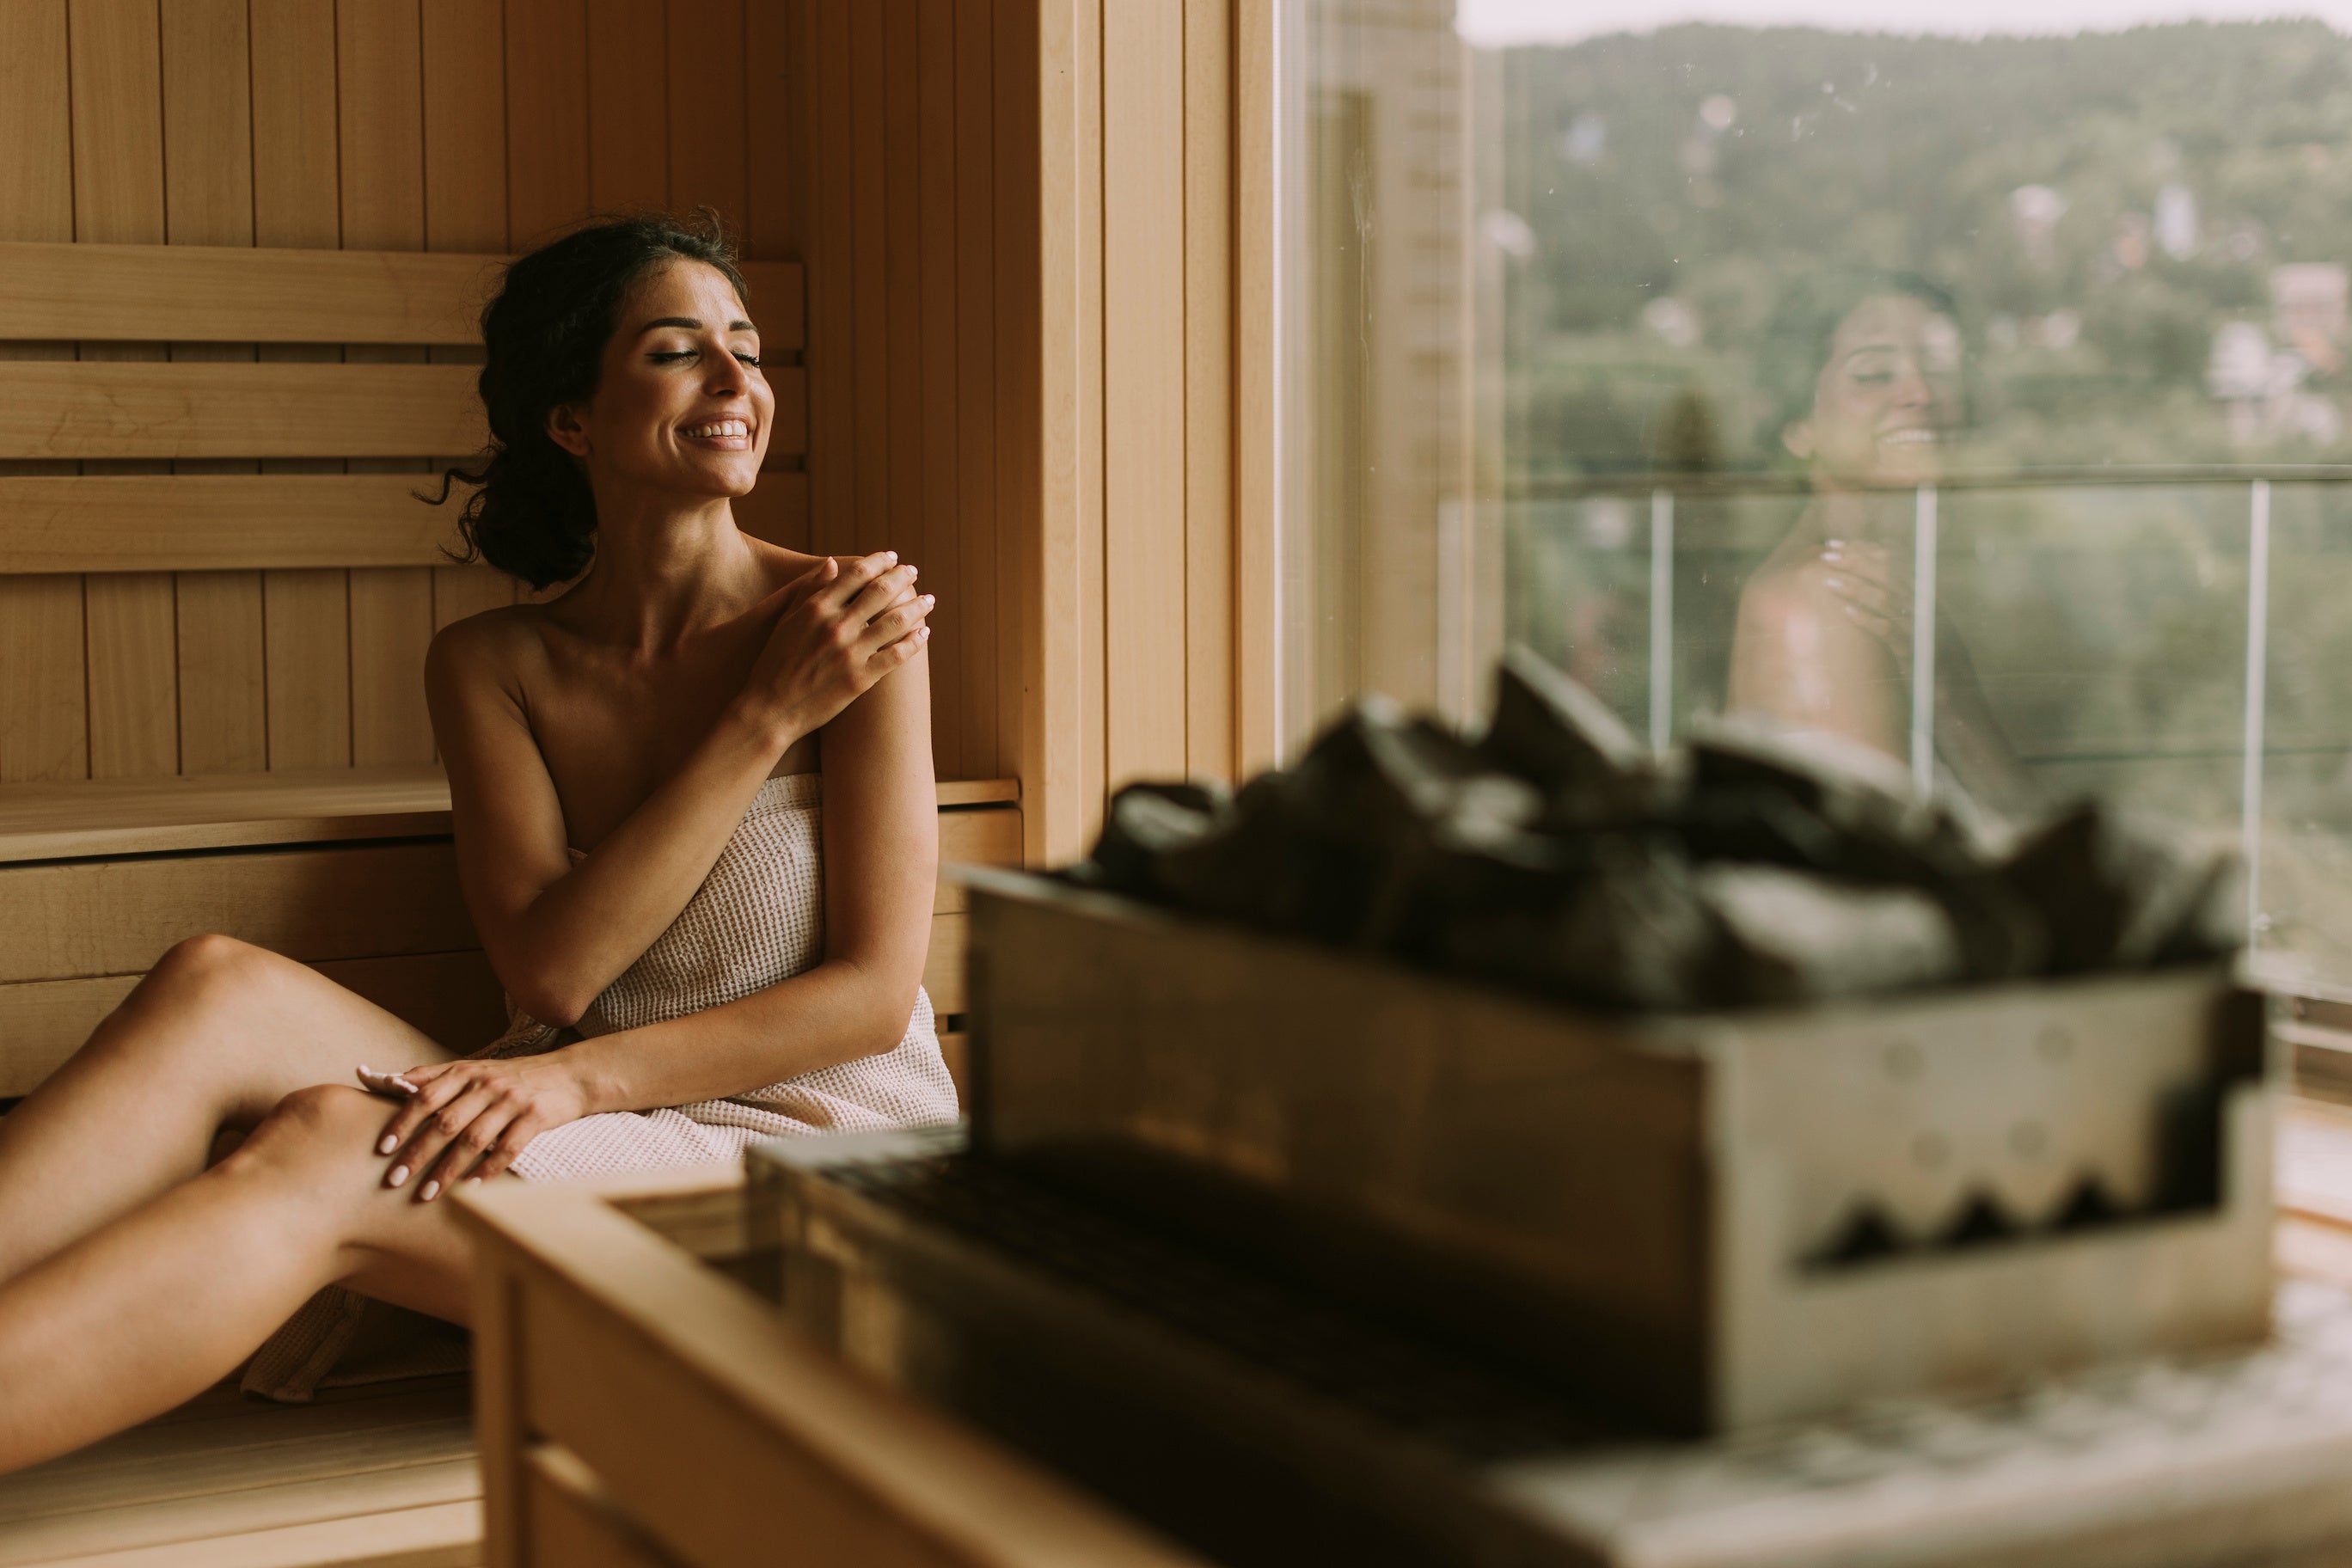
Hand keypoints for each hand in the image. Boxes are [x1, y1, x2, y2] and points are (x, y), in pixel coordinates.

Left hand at [370, 1054, 589, 1199]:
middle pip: (445, 1122)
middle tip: (393, 1181)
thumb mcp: (474, 1068)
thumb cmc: (513, 1077)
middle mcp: (486, 1085)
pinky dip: (488, 1170)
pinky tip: (471, 1189)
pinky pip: (508, 1149)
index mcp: (466, 1073)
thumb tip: (390, 1082)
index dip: (402, 1122)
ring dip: (447, 1170)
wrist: (569, 1075)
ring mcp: (512, 1101)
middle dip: (417, 1154)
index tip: (382, 1149)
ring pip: (473, 1139)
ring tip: (426, 1194)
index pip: (426, 1097)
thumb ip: (434, 1076)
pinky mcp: (536, 1117)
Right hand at [739, 551, 932, 741]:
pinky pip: (896, 655)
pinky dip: (914, 642)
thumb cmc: (774, 663)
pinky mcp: (861, 679)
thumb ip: (810, 590)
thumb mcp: (786, 621)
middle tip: (914, 572)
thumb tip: (833, 562)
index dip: (878, 562)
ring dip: (917, 607)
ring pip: (895, 621)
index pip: (856, 574)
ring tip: (929, 600)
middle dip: (902, 578)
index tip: (892, 557)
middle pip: (881, 592)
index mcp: (816, 608)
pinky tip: (924, 633)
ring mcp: (850, 653)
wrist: (770, 710)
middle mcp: (836, 626)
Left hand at [1803, 537, 1912, 667]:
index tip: (1833, 544)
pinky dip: (1865, 618)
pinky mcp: (1909, 646)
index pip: (1890, 556)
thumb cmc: (1924, 631)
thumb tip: (1882, 544)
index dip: (1860, 548)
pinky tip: (1845, 612)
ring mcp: (1914, 621)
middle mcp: (1919, 598)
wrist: (1946, 669)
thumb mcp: (1913, 601)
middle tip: (1826, 556)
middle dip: (1854, 561)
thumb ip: (1897, 575)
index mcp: (1919, 583)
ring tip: (1829, 582)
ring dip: (1855, 588)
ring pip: (1884, 598)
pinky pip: (1885, 629)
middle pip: (1886, 572)